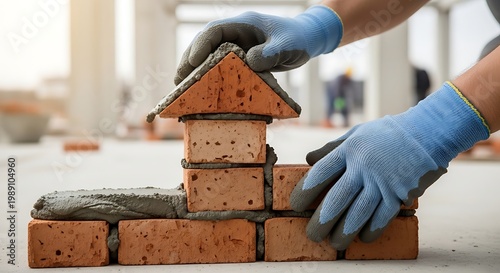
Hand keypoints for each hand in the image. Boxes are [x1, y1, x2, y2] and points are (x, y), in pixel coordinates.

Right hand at [174, 5, 342, 84]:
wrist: (306, 40)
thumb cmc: (298, 39)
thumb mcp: (287, 45)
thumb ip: (271, 52)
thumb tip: (250, 62)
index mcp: (244, 24)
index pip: (215, 31)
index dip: (201, 45)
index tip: (192, 61)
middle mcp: (236, 33)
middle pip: (205, 43)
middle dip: (190, 60)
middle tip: (178, 81)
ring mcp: (236, 45)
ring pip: (209, 54)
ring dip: (195, 69)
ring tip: (182, 87)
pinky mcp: (239, 57)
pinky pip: (219, 65)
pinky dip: (209, 75)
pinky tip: (202, 89)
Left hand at [290, 82, 489, 249]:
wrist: (427, 132)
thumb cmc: (386, 134)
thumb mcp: (356, 134)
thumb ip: (332, 148)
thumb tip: (308, 159)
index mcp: (349, 150)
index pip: (321, 173)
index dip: (305, 191)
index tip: (295, 205)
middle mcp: (363, 167)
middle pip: (337, 199)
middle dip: (322, 221)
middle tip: (312, 234)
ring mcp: (382, 181)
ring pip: (359, 213)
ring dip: (344, 231)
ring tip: (334, 243)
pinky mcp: (400, 192)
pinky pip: (383, 216)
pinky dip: (372, 229)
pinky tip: (362, 238)